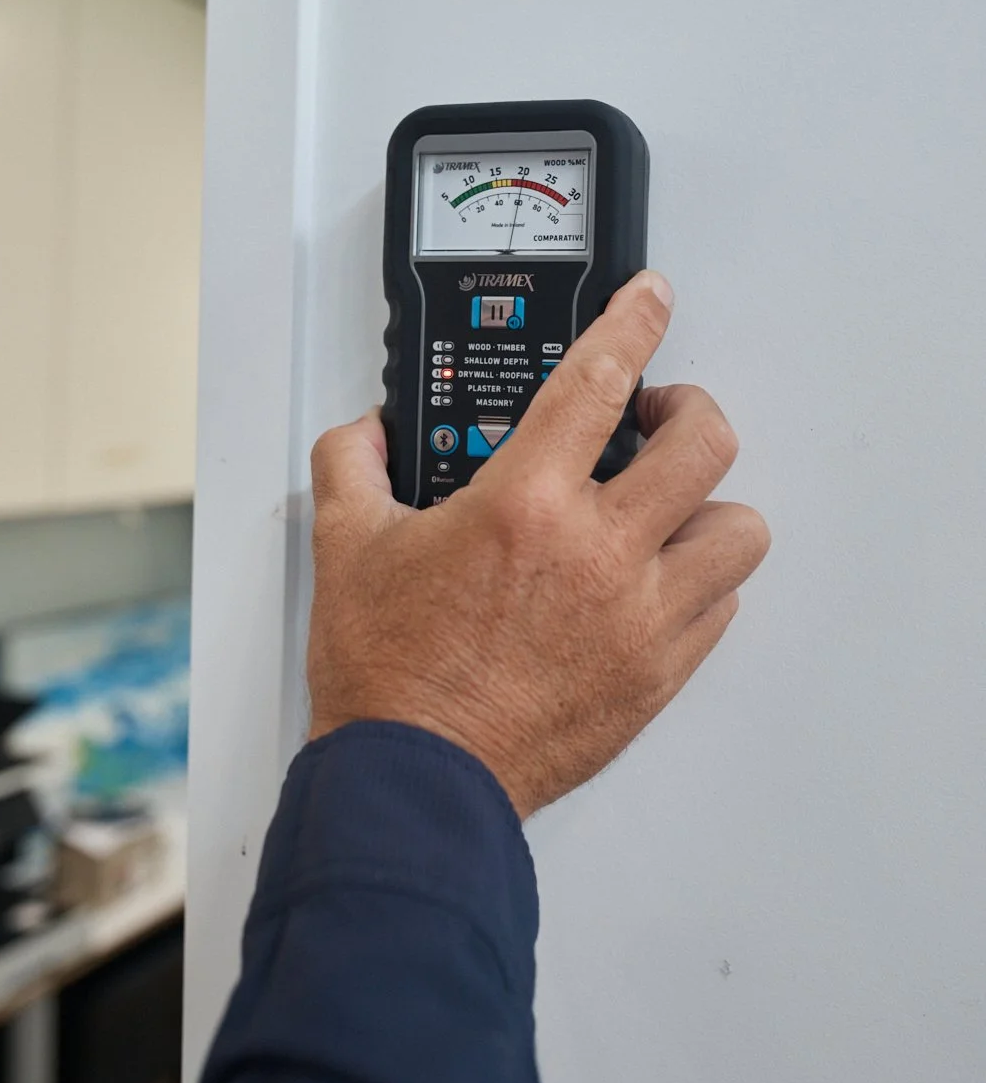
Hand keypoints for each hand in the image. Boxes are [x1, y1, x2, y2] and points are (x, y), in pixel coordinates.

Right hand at [307, 271, 769, 817]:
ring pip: (738, 530)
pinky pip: (722, 606)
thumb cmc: (389, 677)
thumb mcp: (345, 547)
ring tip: (665, 509)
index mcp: (526, 506)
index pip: (600, 379)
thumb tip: (364, 432)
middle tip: (653, 419)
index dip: (634, 319)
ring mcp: (640, 618)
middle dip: (688, 409)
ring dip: (708, 504)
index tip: (650, 297)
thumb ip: (351, 464)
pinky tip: (658, 580)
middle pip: (705, 443)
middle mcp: (599, 554)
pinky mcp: (657, 675)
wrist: (416, 784)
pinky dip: (702, 580)